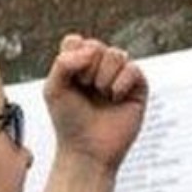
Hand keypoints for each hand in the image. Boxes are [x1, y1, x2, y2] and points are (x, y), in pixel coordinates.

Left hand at [43, 35, 147, 171]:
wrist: (88, 150)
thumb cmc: (69, 122)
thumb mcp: (53, 89)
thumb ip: (63, 63)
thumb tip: (92, 50)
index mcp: (78, 65)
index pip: (76, 41)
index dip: (71, 59)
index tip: (70, 82)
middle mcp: (100, 68)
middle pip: (96, 45)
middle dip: (87, 69)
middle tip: (86, 91)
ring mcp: (120, 76)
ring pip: (116, 54)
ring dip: (104, 77)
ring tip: (102, 95)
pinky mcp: (138, 88)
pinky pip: (134, 69)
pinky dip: (121, 83)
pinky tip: (115, 98)